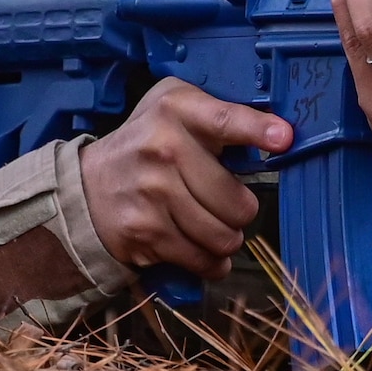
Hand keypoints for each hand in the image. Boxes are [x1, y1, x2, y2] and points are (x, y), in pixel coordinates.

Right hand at [79, 78, 293, 277]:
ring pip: (223, 235)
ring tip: (216, 227)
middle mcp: (162, 148)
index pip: (224, 119)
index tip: (283, 139)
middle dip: (243, 211)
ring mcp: (152, 192)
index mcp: (176, 110)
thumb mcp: (175, 109)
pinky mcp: (145, 230)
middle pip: (236, 201)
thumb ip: (221, 113)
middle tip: (232, 206)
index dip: (257, 130)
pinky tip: (204, 250)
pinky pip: (201, 258)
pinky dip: (211, 262)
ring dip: (228, 239)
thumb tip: (280, 135)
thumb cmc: (147, 144)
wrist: (88, 186)